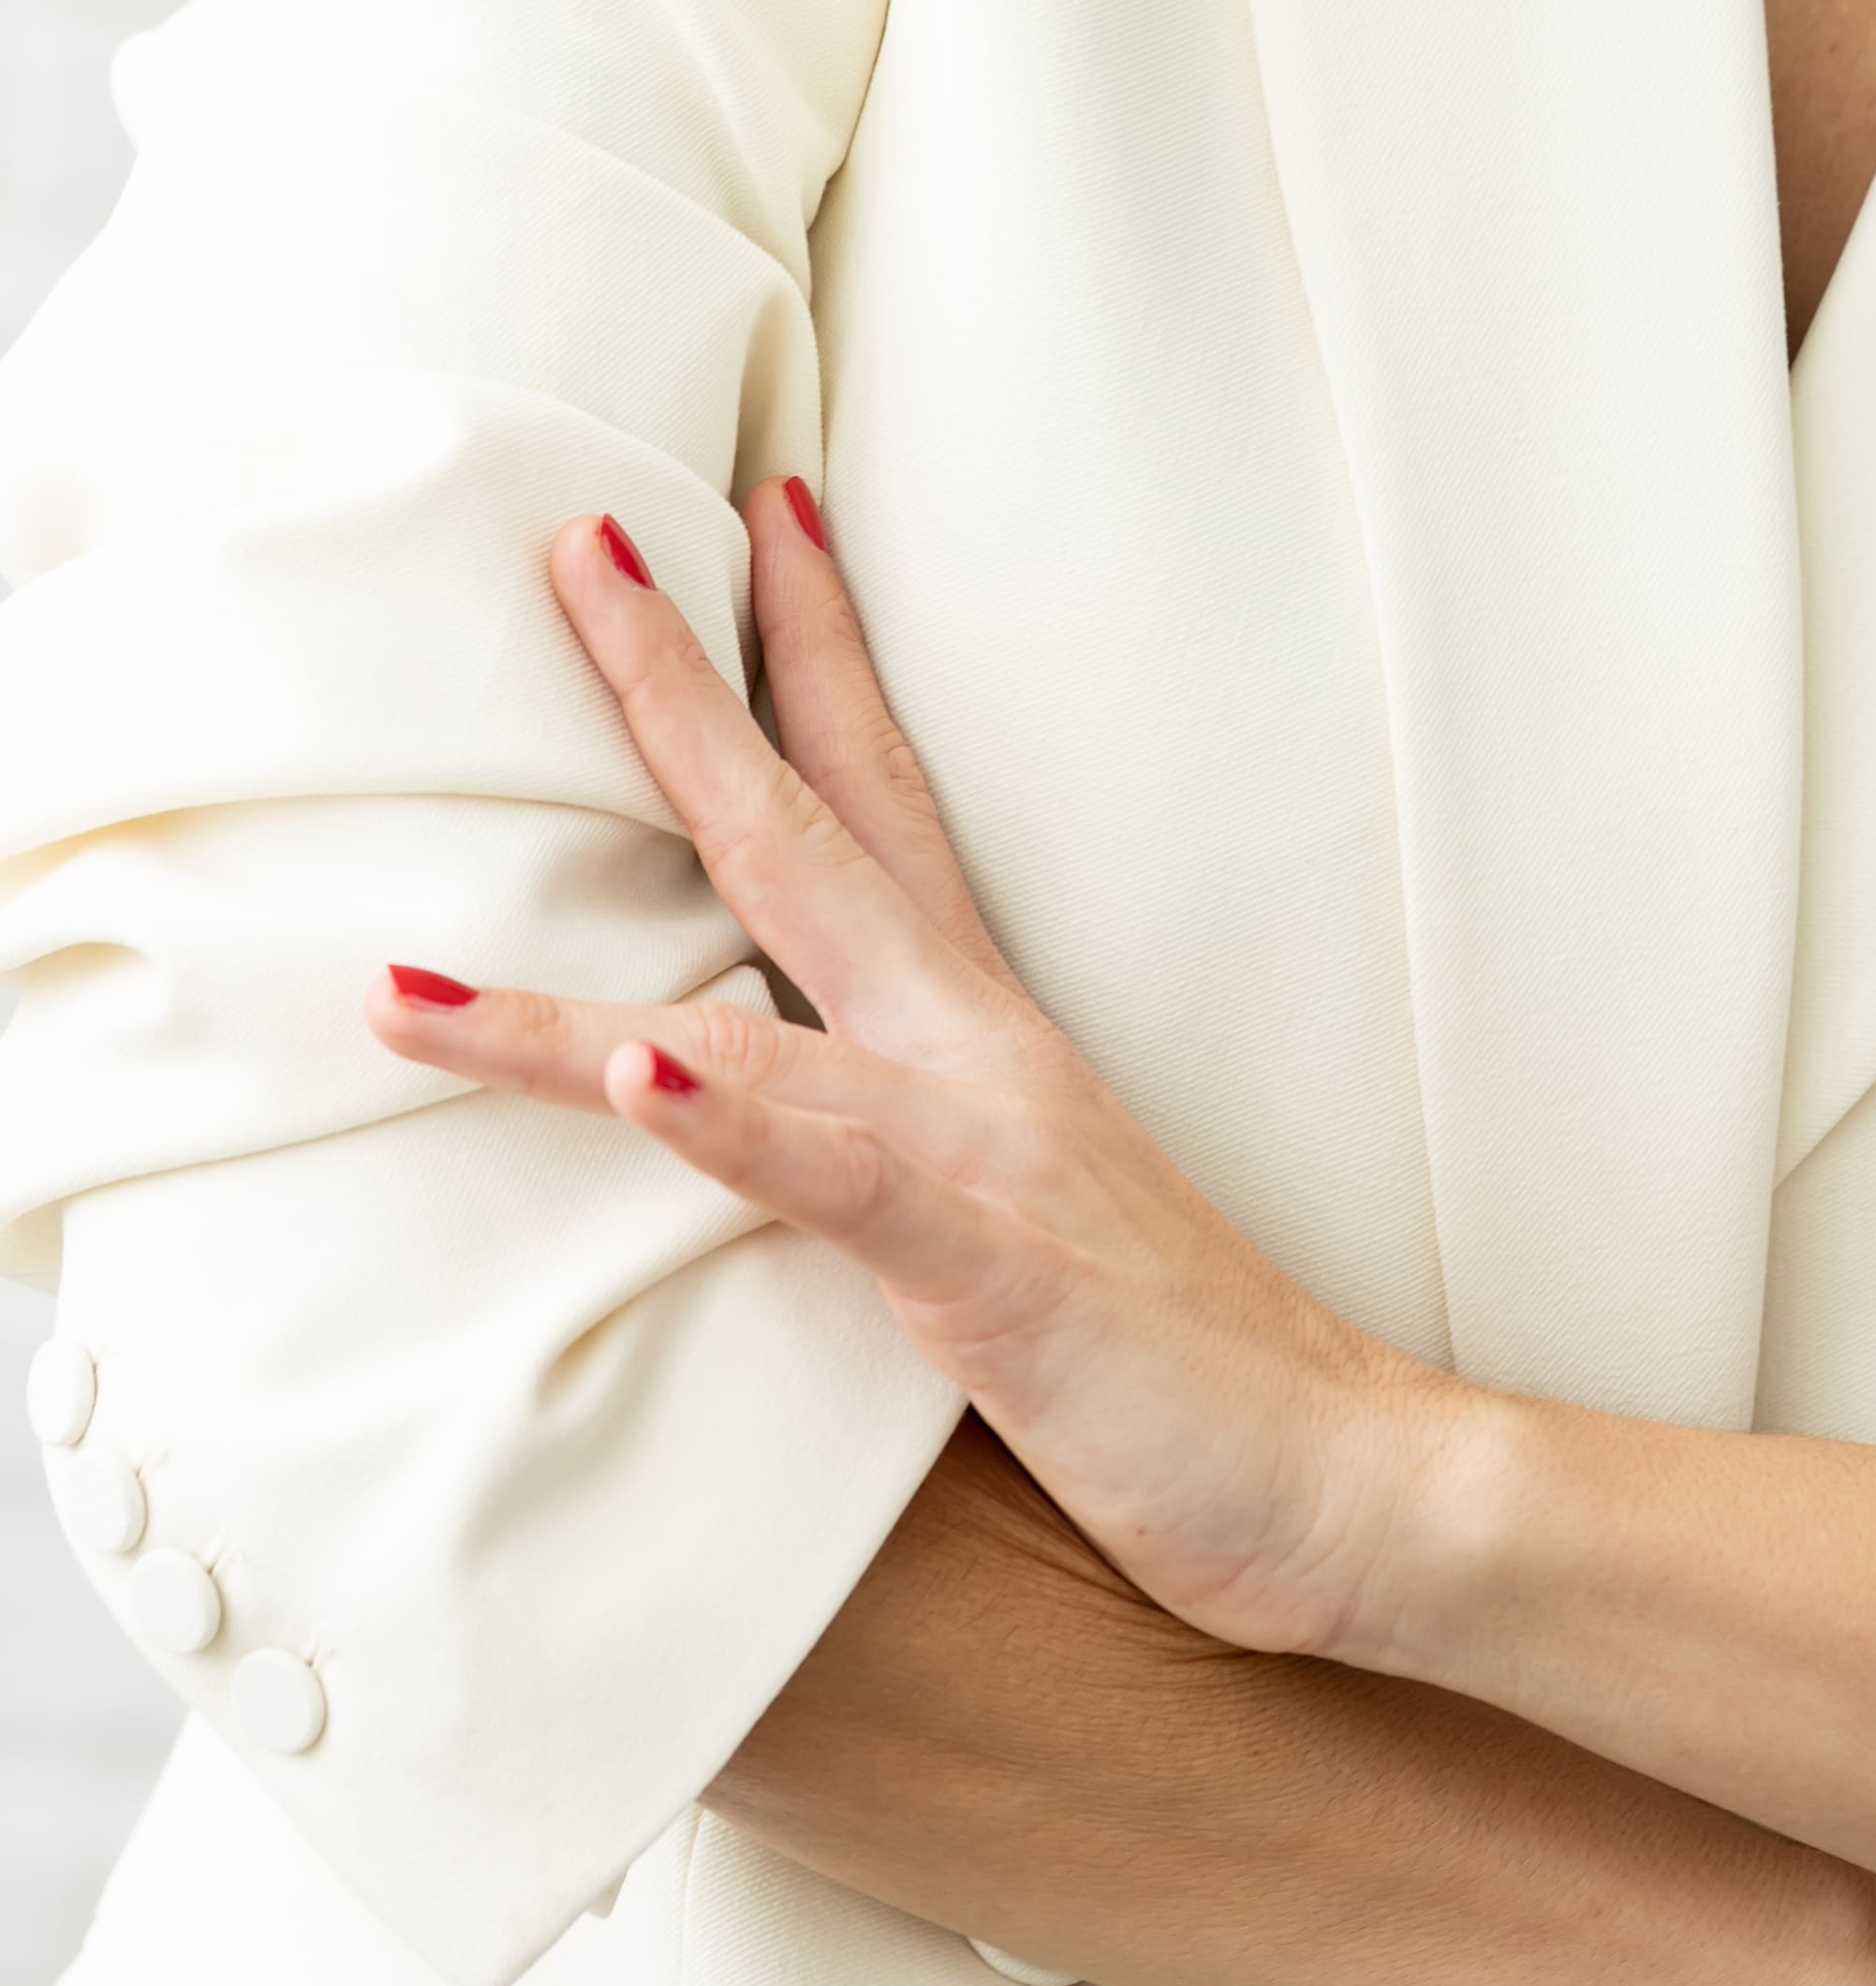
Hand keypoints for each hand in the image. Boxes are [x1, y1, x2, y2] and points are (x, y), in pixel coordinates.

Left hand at [363, 489, 1430, 1658]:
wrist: (1351, 1475)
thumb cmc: (1175, 1364)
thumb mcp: (1013, 1213)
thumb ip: (895, 1139)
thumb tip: (764, 1097)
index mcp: (980, 1027)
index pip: (877, 792)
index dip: (811, 649)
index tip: (755, 510)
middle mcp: (974, 1046)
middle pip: (802, 821)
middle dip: (679, 681)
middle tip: (578, 539)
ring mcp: (984, 1141)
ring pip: (762, 1008)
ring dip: (575, 984)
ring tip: (413, 967)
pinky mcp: (992, 1262)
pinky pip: (842, 1174)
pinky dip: (735, 1116)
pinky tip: (641, 1063)